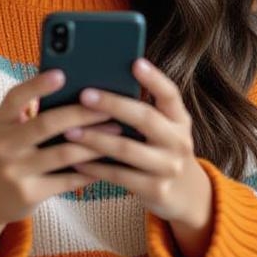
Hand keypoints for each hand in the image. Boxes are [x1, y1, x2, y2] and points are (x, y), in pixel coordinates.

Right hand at [0, 69, 122, 230]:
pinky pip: (68, 180)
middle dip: (82, 114)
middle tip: (110, 107)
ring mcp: (14, 171)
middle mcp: (3, 145)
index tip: (61, 74)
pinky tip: (110, 160)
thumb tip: (78, 91)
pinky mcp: (29, 194)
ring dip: (95, 142)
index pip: (15, 98)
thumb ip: (31, 111)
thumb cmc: (13, 150)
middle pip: (46, 124)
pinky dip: (91, 169)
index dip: (37, 85)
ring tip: (117, 131)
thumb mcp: (11, 128)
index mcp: (0, 121)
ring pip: (63, 153)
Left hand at [62, 59, 211, 226]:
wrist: (187, 194)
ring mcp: (169, 167)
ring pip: (127, 149)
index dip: (154, 78)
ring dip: (95, 139)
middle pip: (145, 118)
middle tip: (84, 95)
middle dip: (113, 105)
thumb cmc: (161, 151)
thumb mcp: (163, 130)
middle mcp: (178, 141)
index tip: (135, 62)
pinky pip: (119, 177)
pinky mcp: (156, 190)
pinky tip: (75, 161)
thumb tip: (100, 85)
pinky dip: (95, 168)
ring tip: (69, 130)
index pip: (170, 94)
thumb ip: (143, 111)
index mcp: (179, 119)